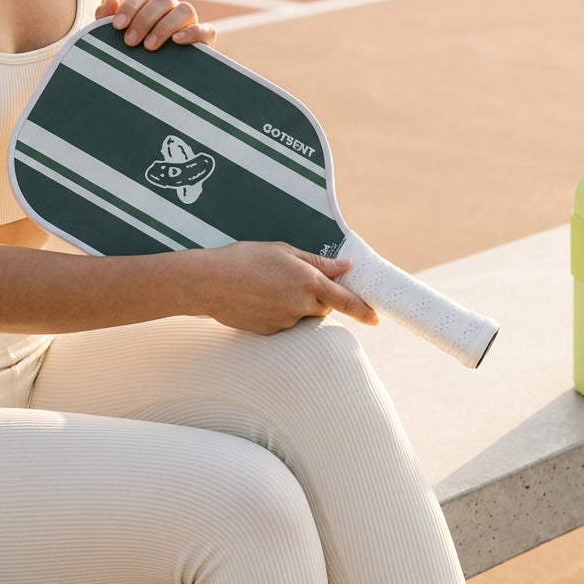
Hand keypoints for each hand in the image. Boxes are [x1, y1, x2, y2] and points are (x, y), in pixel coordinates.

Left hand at [97, 0, 217, 49]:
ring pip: (185, 9)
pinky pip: (207, 29)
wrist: (151, 86)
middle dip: (144, 19)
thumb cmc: (129, 56)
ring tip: (150, 46)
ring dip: (166, 25)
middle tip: (131, 42)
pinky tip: (176, 41)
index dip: (130, 7)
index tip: (117, 27)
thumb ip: (106, 18)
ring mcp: (190, 23)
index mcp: (150, 5)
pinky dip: (193, 32)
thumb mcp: (113, 39)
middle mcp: (172, 10)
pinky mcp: (205, 40)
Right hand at [205, 242, 378, 334]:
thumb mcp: (283, 251)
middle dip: (319, 298)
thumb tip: (344, 268)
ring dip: (297, 305)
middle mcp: (300, 304)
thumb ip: (317, 262)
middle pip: (324, 308)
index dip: (363, 310)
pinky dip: (279, 313)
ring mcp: (284, 321)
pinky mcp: (270, 332)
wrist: (208, 283)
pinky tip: (259, 299)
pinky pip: (284, 324)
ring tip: (270, 287)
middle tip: (295, 280)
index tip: (376, 318)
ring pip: (303, 316)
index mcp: (308, 281)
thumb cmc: (244, 259)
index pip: (345, 300)